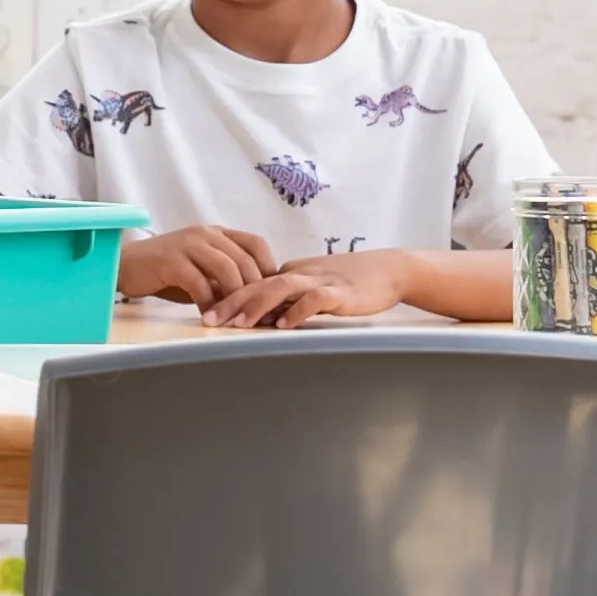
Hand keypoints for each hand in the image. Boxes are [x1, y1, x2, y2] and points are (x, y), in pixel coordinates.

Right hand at [117, 223, 279, 309]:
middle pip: (245, 259)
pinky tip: (209, 318)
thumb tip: (256, 301)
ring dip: (235, 297)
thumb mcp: (203, 272)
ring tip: (237, 319)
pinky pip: (198, 282)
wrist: (128, 266)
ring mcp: (188, 244)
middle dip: (256, 290)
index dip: (269, 269)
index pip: (256, 244)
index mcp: (218, 233)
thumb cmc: (168, 273)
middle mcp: (206, 234)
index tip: (272, 295)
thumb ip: (226, 279)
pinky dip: (207, 302)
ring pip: (226, 269)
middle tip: (260, 315)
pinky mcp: (171, 260)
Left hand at [203, 249, 412, 329]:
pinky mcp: (339, 292)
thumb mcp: (315, 288)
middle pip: (258, 284)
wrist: (390, 270)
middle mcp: (300, 274)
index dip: (228, 298)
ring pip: (280, 289)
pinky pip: (314, 299)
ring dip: (256, 306)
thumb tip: (266, 318)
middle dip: (231, 303)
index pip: (252, 284)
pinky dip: (297, 311)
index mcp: (292, 273)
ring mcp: (319, 281)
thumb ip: (291, 300)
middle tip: (207, 321)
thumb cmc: (353, 282)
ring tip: (237, 324)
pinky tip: (283, 325)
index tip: (206, 315)